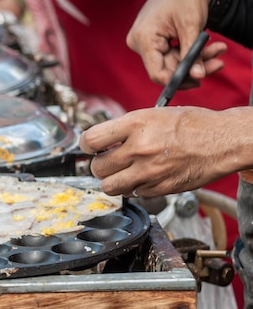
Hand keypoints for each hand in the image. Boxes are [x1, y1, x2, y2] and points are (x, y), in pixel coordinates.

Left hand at [79, 106, 250, 197]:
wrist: (222, 141)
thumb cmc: (190, 125)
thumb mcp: (152, 114)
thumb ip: (124, 129)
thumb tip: (100, 141)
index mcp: (135, 125)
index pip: (90, 140)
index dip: (86, 145)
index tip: (89, 146)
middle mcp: (139, 149)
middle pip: (97, 167)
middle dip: (99, 164)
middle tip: (107, 160)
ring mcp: (149, 172)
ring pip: (109, 186)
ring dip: (111, 180)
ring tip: (121, 171)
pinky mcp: (159, 188)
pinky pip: (132, 194)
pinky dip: (132, 188)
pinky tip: (142, 176)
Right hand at [126, 0, 226, 87]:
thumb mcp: (192, 25)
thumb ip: (192, 53)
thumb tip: (196, 77)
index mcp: (143, 38)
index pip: (157, 73)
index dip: (178, 80)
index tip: (200, 79)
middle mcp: (140, 42)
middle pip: (168, 68)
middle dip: (195, 67)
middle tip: (219, 62)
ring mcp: (147, 41)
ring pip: (174, 62)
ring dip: (198, 59)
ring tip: (219, 49)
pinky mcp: (156, 40)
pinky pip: (174, 54)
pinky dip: (192, 52)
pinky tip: (210, 46)